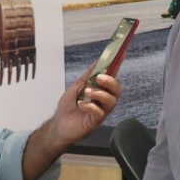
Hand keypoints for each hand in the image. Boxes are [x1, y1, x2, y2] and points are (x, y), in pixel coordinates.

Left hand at [21, 63, 120, 179]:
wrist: (58, 125)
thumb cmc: (68, 107)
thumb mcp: (76, 87)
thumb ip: (87, 76)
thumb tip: (97, 62)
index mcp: (100, 91)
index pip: (112, 77)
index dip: (118, 65)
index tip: (121, 54)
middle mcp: (104, 101)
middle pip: (117, 90)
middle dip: (110, 82)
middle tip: (99, 78)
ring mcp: (101, 111)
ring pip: (111, 101)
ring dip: (100, 94)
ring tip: (87, 92)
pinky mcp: (96, 121)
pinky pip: (99, 113)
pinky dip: (90, 106)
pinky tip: (81, 105)